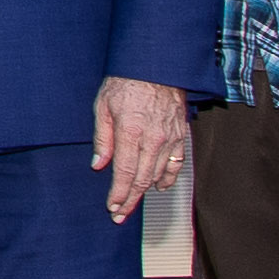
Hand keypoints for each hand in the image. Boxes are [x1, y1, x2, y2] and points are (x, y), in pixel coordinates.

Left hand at [91, 77, 190, 224]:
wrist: (156, 64)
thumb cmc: (126, 81)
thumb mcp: (103, 106)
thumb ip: (102, 138)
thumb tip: (98, 165)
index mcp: (131, 131)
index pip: (125, 173)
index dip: (119, 194)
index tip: (112, 207)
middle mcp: (153, 138)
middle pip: (142, 180)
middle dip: (130, 200)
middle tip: (120, 214)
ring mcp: (170, 138)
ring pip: (158, 175)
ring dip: (146, 193)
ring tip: (133, 203)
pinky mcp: (180, 135)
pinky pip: (176, 164)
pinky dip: (167, 178)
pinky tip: (158, 186)